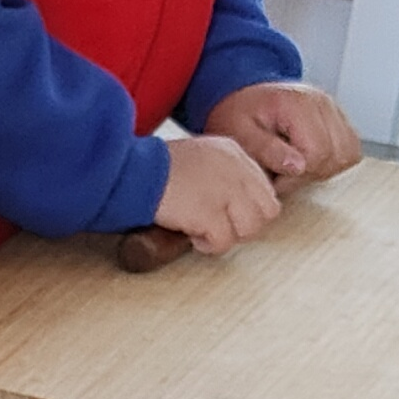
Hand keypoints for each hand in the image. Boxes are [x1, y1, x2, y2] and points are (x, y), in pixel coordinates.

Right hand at [154, 134, 281, 253]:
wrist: (132, 172)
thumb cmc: (154, 168)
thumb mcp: (198, 156)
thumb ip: (223, 173)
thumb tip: (237, 205)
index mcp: (233, 153)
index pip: (265, 190)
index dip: (249, 209)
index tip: (229, 215)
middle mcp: (236, 170)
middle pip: (267, 211)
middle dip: (245, 225)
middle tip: (219, 226)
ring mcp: (225, 192)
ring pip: (250, 229)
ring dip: (227, 235)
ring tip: (203, 230)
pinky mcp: (210, 213)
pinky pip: (223, 242)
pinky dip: (207, 245)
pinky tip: (191, 235)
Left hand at [204, 81, 362, 187]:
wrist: (242, 96)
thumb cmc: (238, 114)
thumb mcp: (239, 133)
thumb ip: (266, 150)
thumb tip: (298, 167)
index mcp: (298, 102)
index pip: (317, 153)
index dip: (296, 175)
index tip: (274, 175)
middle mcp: (322, 102)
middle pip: (336, 156)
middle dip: (308, 173)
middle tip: (281, 171)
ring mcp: (334, 109)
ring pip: (348, 155)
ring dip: (323, 168)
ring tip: (294, 163)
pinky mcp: (340, 118)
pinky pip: (350, 149)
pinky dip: (333, 160)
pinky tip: (308, 158)